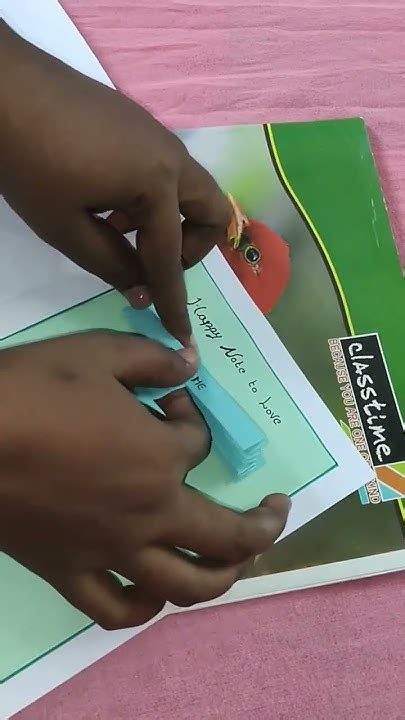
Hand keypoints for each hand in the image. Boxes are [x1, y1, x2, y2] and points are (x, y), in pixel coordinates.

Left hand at [0, 22, 230, 354]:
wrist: (4, 87)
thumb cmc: (32, 163)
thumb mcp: (66, 228)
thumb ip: (112, 265)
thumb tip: (143, 293)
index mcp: (158, 183)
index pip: (170, 256)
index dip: (174, 300)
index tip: (181, 335)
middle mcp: (172, 157)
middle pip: (211, 212)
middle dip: (193, 249)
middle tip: (154, 262)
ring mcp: (158, 135)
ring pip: (191, 189)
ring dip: (169, 221)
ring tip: (119, 230)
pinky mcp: (140, 124)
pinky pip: (166, 171)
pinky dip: (153, 198)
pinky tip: (109, 201)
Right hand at [0, 334, 289, 628]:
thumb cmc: (35, 390)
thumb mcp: (98, 354)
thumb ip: (153, 359)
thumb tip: (191, 362)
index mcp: (159, 458)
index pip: (197, 442)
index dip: (192, 416)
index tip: (172, 400)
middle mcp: (148, 514)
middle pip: (225, 537)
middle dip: (262, 525)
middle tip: (276, 511)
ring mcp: (111, 551)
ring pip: (184, 586)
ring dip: (221, 577)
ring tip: (235, 562)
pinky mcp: (69, 573)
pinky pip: (115, 609)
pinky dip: (142, 607)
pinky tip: (152, 593)